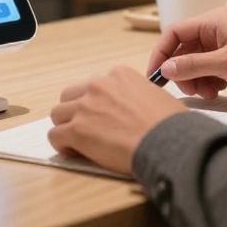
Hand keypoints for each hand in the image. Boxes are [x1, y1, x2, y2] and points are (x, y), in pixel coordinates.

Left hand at [48, 66, 185, 174]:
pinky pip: (55, 135)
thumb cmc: (170, 125)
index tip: (102, 117)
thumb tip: (135, 110)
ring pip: (58, 114)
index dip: (96, 103)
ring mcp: (85, 107)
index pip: (94, 85)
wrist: (168, 142)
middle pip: (70, 96)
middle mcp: (98, 86)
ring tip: (78, 142)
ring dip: (66, 127)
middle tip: (87, 128)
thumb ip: (137, 96)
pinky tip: (74, 151)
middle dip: (75, 111)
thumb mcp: (156, 95)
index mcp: (118, 75)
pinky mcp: (77, 130)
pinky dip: (62, 145)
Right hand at [147, 9, 226, 99]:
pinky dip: (208, 81)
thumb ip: (193, 65)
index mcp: (212, 21)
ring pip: (196, 62)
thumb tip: (166, 68)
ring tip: (209, 92)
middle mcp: (215, 31)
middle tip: (189, 90)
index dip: (161, 52)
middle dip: (182, 71)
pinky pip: (209, 70)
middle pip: (183, 49)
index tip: (156, 74)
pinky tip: (218, 90)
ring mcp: (224, 45)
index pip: (174, 32)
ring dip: (196, 79)